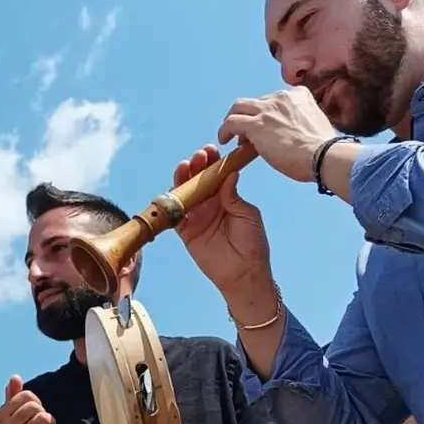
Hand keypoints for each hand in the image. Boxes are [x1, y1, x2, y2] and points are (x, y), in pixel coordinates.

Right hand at [0, 376, 59, 423]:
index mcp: (0, 417)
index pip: (26, 396)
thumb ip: (15, 394)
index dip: (34, 401)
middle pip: (33, 407)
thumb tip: (14, 377)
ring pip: (43, 418)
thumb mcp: (18, 412)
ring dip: (48, 423)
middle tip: (39, 422)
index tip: (31, 412)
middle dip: (42, 412)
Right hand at [173, 145, 275, 295]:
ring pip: (184, 193)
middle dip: (196, 166)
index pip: (215, 175)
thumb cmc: (252, 243)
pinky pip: (174, 215)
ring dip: (183, 179)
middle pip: (197, 180)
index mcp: (225, 197)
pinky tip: (174, 191)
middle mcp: (209, 204)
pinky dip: (171, 204)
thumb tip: (229, 174)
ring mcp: (196, 217)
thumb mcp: (247, 214)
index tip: (212, 151)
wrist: (244, 272)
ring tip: (186, 167)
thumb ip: (233, 196)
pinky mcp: (186, 232)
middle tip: (199, 157)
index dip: (212, 162)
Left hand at [218, 86, 338, 183]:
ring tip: (230, 135)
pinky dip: (225, 130)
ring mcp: (268, 109)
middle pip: (255, 102)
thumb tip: (296, 134)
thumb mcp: (318, 126)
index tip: (267, 127)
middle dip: (249, 116)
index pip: (275, 100)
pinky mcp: (256, 125)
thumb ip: (304, 123)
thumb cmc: (325, 150)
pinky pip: (231, 122)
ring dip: (232, 120)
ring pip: (239, 107)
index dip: (267, 113)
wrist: (324, 156)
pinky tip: (224, 140)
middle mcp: (282, 97)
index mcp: (300, 95)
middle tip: (246, 133)